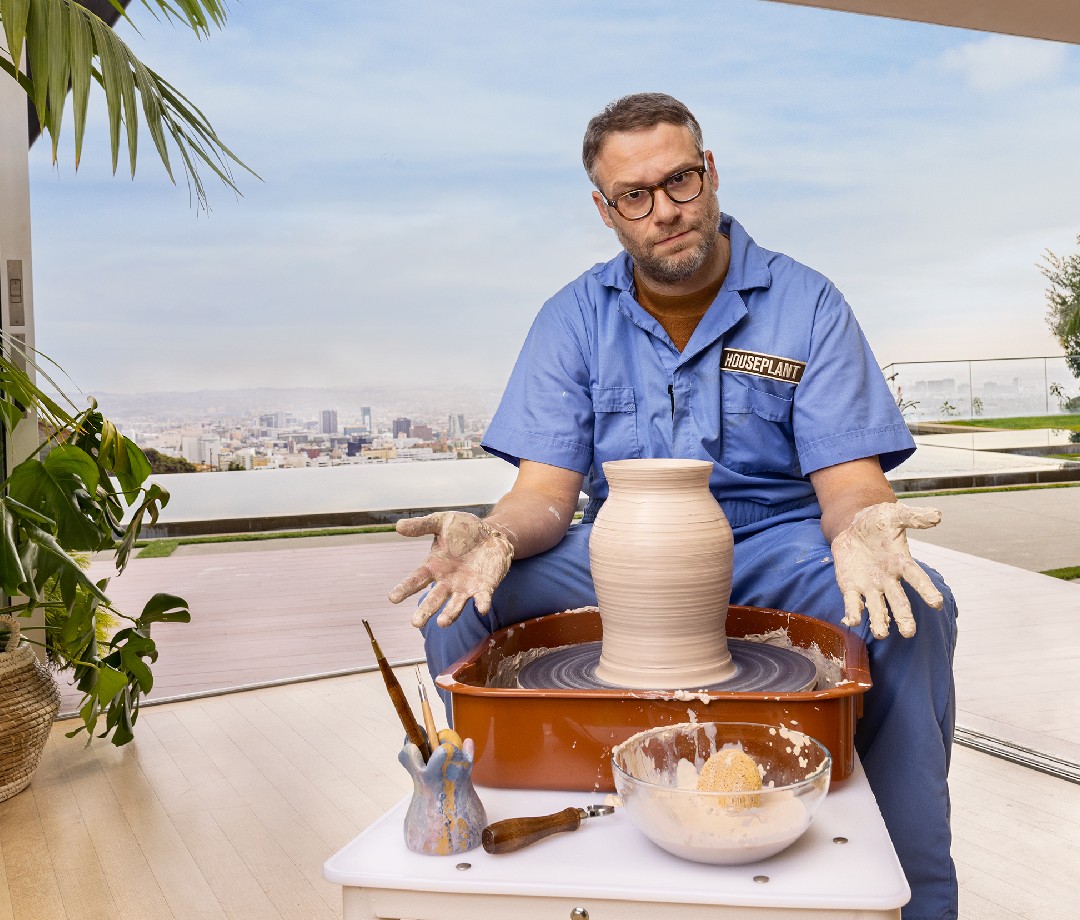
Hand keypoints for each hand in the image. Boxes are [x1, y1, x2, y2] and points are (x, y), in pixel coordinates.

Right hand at [388, 511, 513, 627]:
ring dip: (450, 614)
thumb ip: (421, 525)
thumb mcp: (441, 522)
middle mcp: (447, 582)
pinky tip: (482, 608)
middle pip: (433, 599)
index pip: (416, 580)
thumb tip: (398, 526)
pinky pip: (483, 598)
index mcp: (433, 566)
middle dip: (425, 610)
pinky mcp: (485, 588)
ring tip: (442, 623)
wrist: (492, 533)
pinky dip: (482, 604)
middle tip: (416, 623)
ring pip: (456, 605)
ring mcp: (465, 587)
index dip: (404, 588)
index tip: (392, 598)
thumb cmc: (463, 529)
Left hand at [832, 502, 943, 638]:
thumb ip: (914, 517)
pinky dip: (852, 613)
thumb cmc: (878, 521)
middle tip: (909, 633)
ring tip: (881, 635)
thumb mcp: (895, 515)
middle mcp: (889, 580)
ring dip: (879, 622)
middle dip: (904, 617)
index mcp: (902, 563)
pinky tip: (851, 621)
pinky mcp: (851, 587)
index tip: (937, 603)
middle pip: (899, 602)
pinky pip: (853, 603)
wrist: (853, 526)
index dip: (926, 590)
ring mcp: (870, 586)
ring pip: (877, 608)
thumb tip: (938, 515)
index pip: (917, 578)